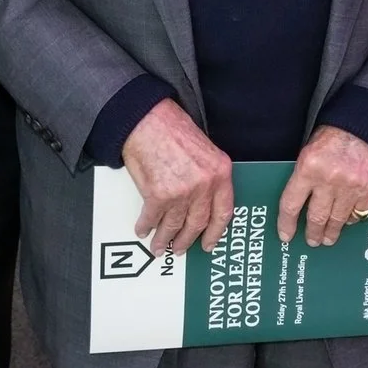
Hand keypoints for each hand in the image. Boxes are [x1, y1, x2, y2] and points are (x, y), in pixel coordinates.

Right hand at [120, 101, 234, 255]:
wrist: (147, 118)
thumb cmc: (172, 127)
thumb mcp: (205, 149)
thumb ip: (208, 175)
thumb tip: (202, 201)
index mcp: (220, 172)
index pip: (224, 212)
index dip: (216, 232)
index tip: (209, 244)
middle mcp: (204, 184)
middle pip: (198, 223)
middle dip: (187, 240)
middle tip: (181, 248)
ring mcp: (181, 192)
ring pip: (174, 226)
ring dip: (165, 239)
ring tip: (159, 246)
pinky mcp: (158, 195)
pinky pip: (151, 218)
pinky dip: (145, 226)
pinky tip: (143, 229)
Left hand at [276, 126, 367, 246]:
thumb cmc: (339, 131)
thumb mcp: (311, 147)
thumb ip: (305, 173)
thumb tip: (299, 198)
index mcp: (309, 167)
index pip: (291, 204)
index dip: (286, 223)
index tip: (286, 234)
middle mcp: (329, 180)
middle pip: (316, 217)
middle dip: (312, 233)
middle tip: (311, 240)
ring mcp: (351, 187)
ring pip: (337, 220)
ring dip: (331, 232)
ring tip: (328, 238)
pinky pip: (358, 214)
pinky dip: (351, 219)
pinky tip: (347, 221)